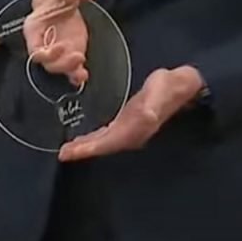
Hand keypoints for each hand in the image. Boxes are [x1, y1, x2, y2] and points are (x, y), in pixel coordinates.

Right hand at [23, 0, 96, 86]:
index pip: (35, 49)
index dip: (47, 53)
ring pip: (58, 69)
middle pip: (47, 63)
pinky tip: (83, 76)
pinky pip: (70, 71)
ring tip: (82, 74)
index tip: (61, 47)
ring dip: (70, 72)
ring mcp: (56, 52)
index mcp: (34, 30)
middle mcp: (43, 44)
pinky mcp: (69, 55)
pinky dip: (75, 76)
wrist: (59, 4)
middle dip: (62, 64)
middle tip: (78, 57)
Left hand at [58, 66, 203, 161]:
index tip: (70, 153)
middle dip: (82, 151)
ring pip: (103, 143)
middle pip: (102, 146)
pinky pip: (107, 135)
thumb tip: (147, 116)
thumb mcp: (159, 93)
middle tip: (62, 154)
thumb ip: (152, 105)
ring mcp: (129, 130)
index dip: (89, 149)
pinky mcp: (127, 122)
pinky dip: (94, 139)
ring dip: (86, 147)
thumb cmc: (168, 88)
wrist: (180, 86)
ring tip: (68, 149)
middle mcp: (130, 134)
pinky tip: (84, 139)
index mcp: (135, 130)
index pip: (107, 143)